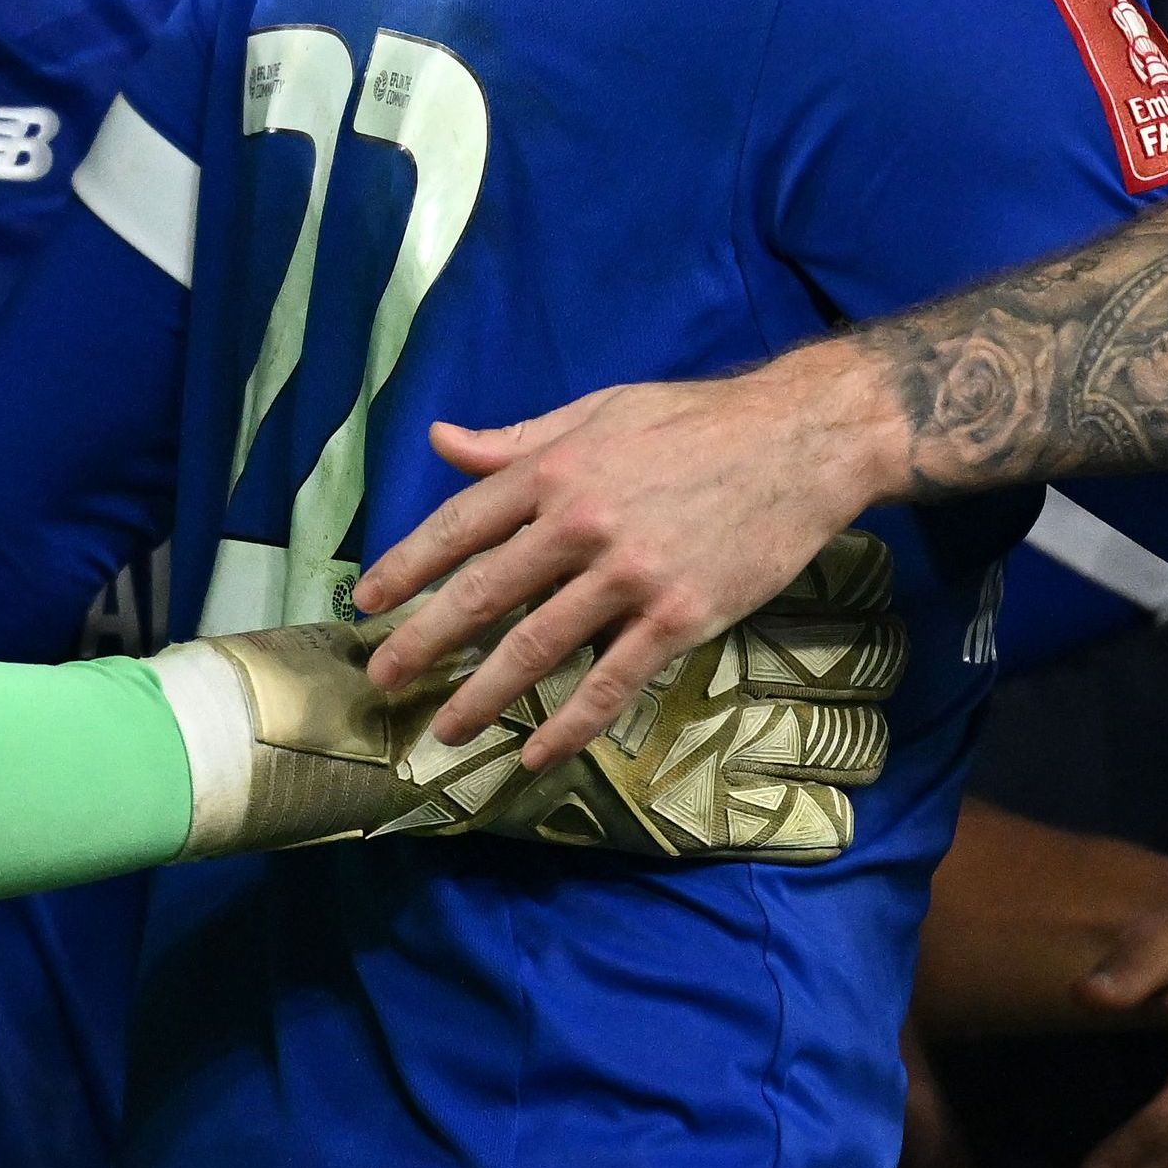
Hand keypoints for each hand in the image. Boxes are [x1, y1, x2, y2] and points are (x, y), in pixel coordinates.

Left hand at [345, 344, 906, 764]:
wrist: (801, 442)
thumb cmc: (696, 421)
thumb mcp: (599, 411)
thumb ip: (517, 439)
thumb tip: (442, 441)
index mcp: (555, 471)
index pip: (460, 526)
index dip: (407, 568)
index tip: (367, 603)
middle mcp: (581, 524)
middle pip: (483, 595)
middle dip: (424, 643)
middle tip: (382, 680)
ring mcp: (630, 577)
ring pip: (536, 649)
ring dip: (483, 697)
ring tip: (444, 730)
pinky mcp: (678, 618)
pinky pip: (611, 684)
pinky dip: (570, 726)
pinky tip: (536, 756)